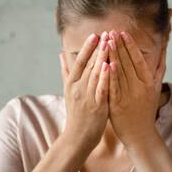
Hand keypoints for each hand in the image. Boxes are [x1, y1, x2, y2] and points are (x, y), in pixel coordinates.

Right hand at [57, 33, 108, 154]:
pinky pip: (101, 89)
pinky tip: (110, 66)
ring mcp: (87, 97)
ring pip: (95, 74)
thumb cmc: (75, 113)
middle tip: (106, 33)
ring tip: (109, 44)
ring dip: (102, 57)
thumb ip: (66, 71)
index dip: (87, 47)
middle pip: (89, 64)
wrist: (77, 137)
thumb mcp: (67, 90)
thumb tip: (61, 54)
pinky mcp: (96, 106)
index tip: (95, 34)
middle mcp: (78, 88)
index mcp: (71, 83)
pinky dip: (104, 77)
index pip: (80, 61)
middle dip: (98, 48)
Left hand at [107, 29, 162, 147]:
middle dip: (118, 46)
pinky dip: (111, 76)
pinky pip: (114, 88)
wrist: (140, 134)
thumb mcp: (156, 88)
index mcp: (148, 82)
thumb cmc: (146, 110)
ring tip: (105, 41)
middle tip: (110, 31)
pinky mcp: (118, 105)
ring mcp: (129, 96)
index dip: (130, 46)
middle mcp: (140, 87)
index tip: (123, 33)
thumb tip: (164, 49)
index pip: (138, 60)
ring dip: (113, 56)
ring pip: (120, 73)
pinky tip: (107, 64)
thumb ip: (159, 68)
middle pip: (128, 63)